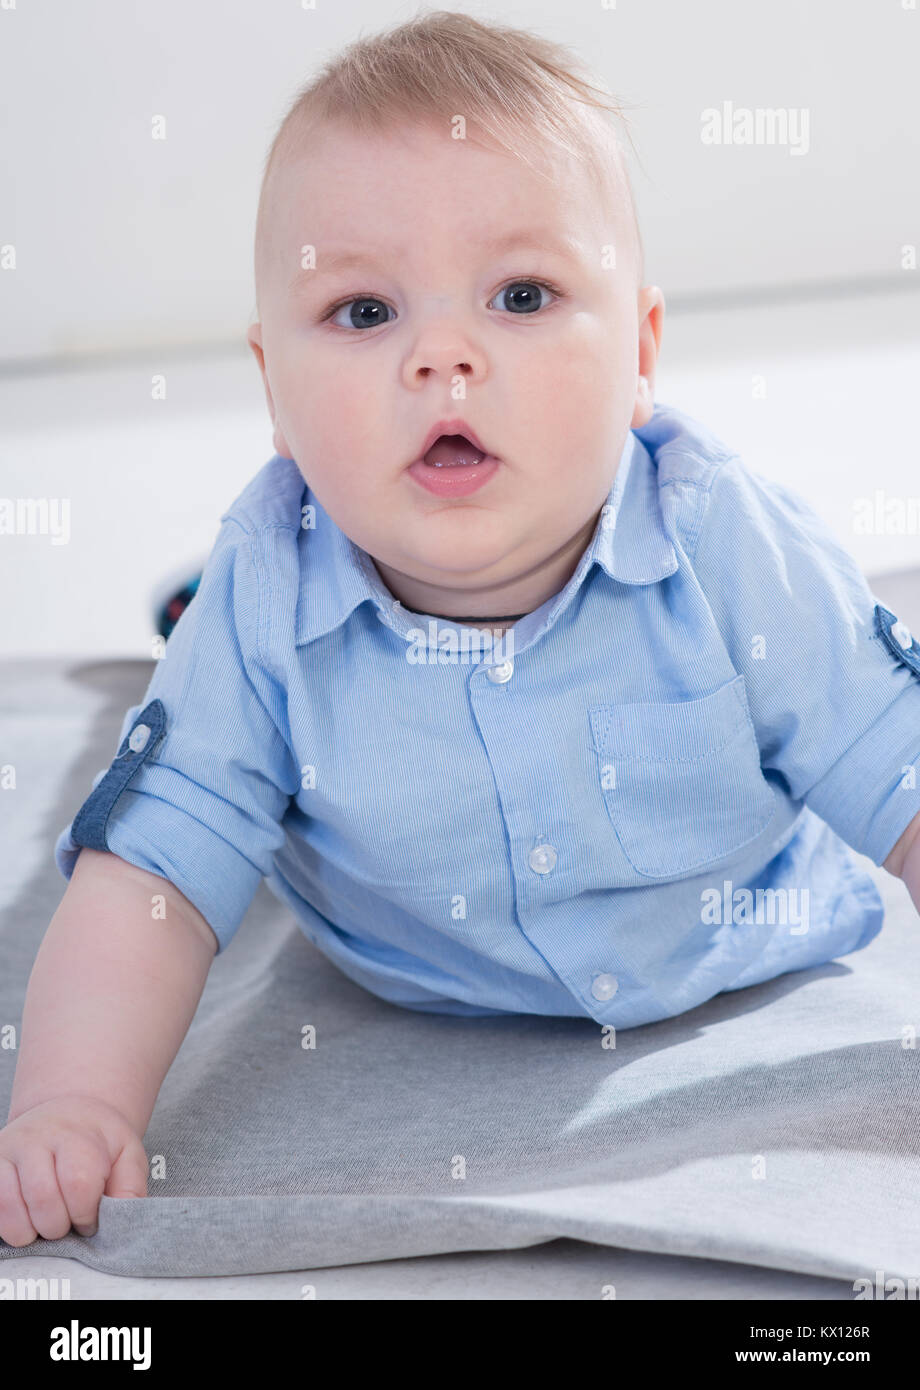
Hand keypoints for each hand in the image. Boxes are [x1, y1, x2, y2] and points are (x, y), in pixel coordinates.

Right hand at [0, 1095, 147, 1246]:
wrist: (66, 1115)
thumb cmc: (98, 1142)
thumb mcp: (127, 1155)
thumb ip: (130, 1187)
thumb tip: (123, 1218)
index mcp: (76, 1133)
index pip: (78, 1184)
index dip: (86, 1213)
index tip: (91, 1216)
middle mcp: (37, 1136)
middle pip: (44, 1199)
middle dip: (61, 1225)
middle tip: (70, 1220)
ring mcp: (9, 1149)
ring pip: (12, 1206)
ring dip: (34, 1229)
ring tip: (49, 1221)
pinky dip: (11, 1226)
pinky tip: (29, 1219)